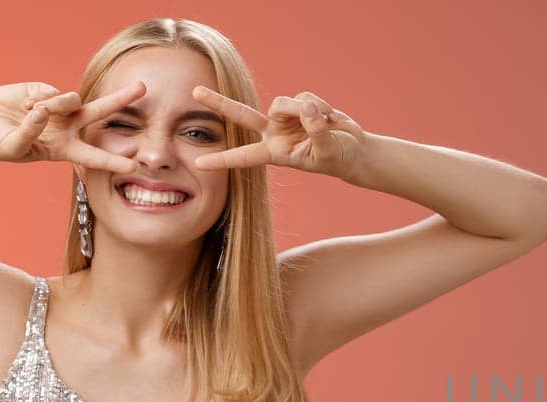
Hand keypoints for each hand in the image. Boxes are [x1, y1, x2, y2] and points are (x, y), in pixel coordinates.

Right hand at [0, 81, 142, 172]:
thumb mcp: (13, 147)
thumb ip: (29, 133)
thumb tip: (42, 113)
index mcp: (64, 148)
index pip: (93, 156)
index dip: (113, 161)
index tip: (134, 165)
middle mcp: (66, 127)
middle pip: (99, 113)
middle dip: (121, 99)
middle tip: (143, 88)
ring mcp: (57, 108)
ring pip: (71, 100)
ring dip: (55, 105)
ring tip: (31, 112)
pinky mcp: (43, 90)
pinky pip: (51, 91)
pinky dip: (38, 98)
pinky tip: (23, 104)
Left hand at [190, 86, 364, 176]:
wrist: (352, 149)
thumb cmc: (338, 157)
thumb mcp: (328, 150)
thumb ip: (317, 130)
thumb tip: (305, 107)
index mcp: (276, 153)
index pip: (245, 156)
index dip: (222, 160)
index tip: (198, 164)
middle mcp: (275, 133)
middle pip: (242, 115)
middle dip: (219, 103)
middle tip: (194, 92)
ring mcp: (285, 118)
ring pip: (283, 103)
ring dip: (306, 109)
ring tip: (327, 121)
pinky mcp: (298, 105)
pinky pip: (303, 97)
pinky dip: (320, 106)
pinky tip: (330, 116)